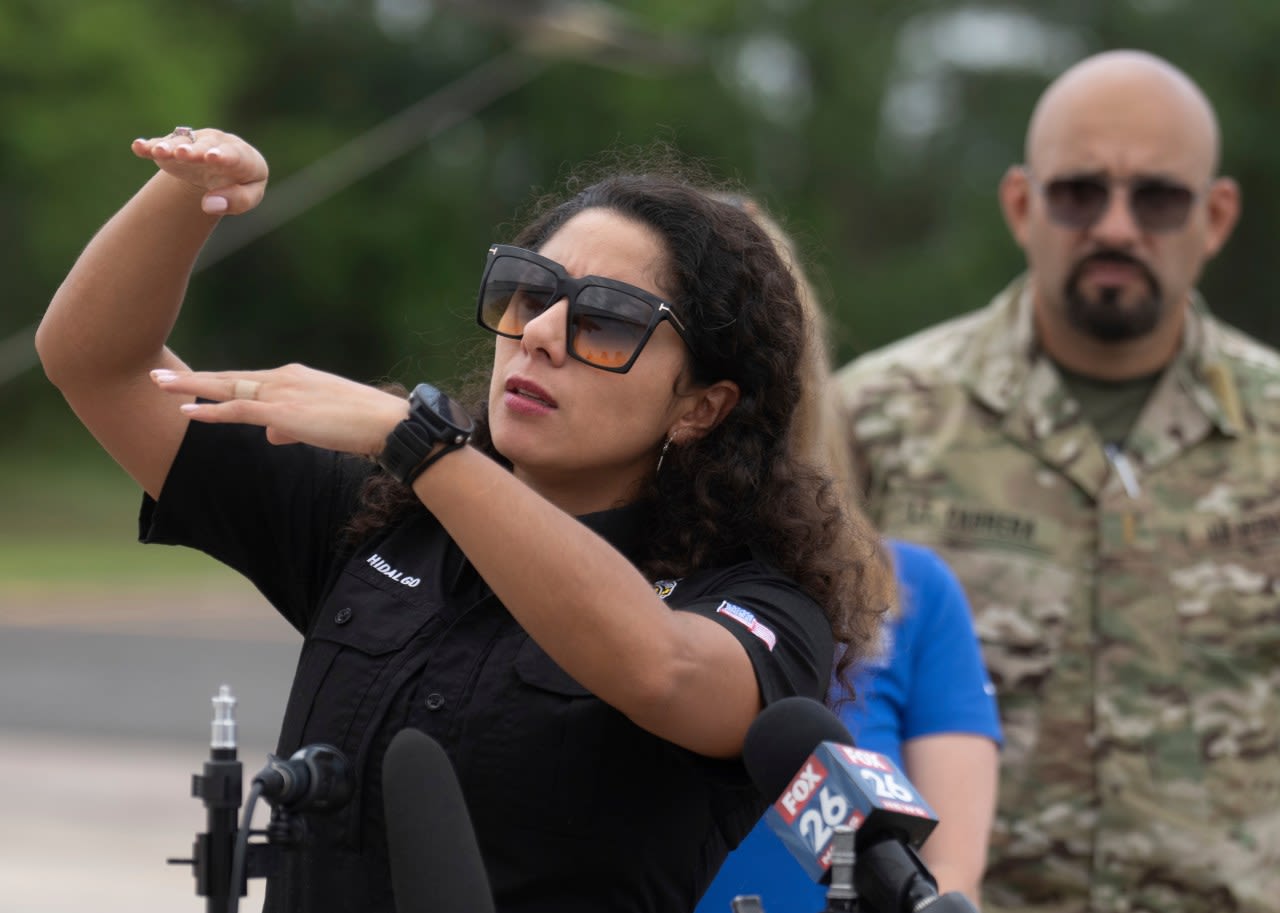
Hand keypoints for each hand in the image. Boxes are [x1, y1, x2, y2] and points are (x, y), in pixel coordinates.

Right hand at [131, 127, 268, 214]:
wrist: (223, 170)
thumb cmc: (240, 186)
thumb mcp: (248, 196)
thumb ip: (237, 201)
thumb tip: (210, 204)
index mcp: (243, 156)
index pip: (234, 155)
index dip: (223, 156)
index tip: (211, 157)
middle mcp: (218, 143)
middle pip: (205, 146)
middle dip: (194, 150)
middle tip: (183, 153)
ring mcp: (195, 142)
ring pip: (182, 143)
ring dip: (170, 147)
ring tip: (158, 152)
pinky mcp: (174, 146)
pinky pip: (161, 144)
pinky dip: (150, 146)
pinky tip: (138, 147)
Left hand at [151, 363, 409, 457]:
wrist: (387, 423)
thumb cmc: (364, 424)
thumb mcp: (324, 422)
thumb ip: (292, 426)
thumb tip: (270, 435)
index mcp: (295, 378)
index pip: (249, 381)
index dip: (218, 383)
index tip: (194, 384)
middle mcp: (285, 378)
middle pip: (229, 378)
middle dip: (192, 378)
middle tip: (160, 376)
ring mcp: (282, 392)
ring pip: (227, 388)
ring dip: (190, 387)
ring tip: (160, 384)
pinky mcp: (283, 411)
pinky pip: (238, 411)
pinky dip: (211, 411)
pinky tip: (187, 411)